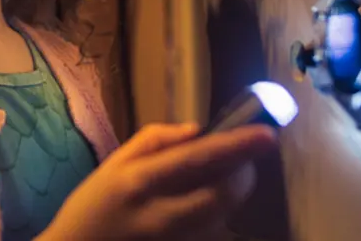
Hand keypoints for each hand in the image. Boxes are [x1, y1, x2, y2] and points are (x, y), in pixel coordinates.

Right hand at [40, 122, 276, 239]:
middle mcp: (159, 215)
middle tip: (247, 156)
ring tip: (230, 173)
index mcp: (139, 181)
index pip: (197, 160)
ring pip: (223, 216)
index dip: (236, 147)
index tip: (267, 134)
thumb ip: (155, 140)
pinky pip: (212, 230)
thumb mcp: (114, 163)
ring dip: (235, 192)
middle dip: (244, 173)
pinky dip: (221, 210)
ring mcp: (172, 240)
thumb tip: (198, 130)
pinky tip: (210, 198)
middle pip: (222, 195)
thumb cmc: (93, 204)